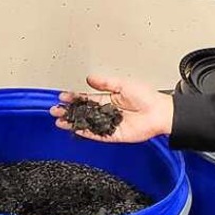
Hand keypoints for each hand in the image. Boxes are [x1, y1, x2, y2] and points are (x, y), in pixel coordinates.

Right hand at [50, 74, 173, 142]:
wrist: (160, 113)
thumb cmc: (147, 97)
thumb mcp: (123, 84)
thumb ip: (106, 83)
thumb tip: (89, 78)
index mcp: (109, 99)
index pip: (87, 98)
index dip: (74, 97)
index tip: (63, 96)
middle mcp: (107, 112)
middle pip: (83, 112)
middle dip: (69, 110)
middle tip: (55, 109)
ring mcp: (109, 124)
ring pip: (87, 124)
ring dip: (73, 122)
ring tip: (59, 120)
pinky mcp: (113, 135)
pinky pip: (97, 135)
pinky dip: (86, 133)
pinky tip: (75, 130)